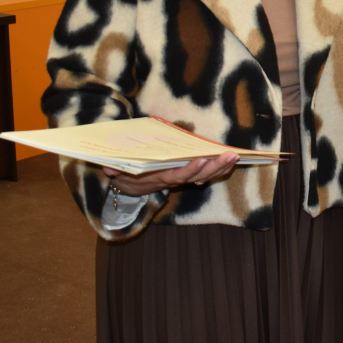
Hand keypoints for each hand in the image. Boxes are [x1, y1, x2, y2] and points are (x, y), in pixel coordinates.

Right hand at [103, 152, 239, 195]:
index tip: (202, 159)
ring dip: (221, 167)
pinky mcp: (189, 175)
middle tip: (230, 155)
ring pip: (206, 176)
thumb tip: (108, 168)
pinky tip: (231, 160)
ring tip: (234, 155)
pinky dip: (220, 168)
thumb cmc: (126, 173)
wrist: (130, 186)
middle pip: (198, 176)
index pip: (178, 175)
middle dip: (215, 166)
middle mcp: (175, 180)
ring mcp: (183, 179)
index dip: (191, 169)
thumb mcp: (117, 172)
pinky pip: (208, 174)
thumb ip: (114, 169)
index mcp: (160, 178)